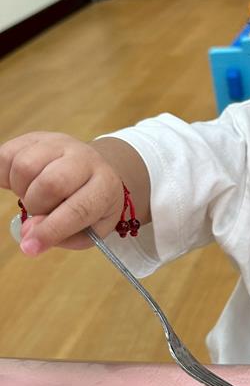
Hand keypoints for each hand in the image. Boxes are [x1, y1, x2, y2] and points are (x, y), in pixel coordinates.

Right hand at [0, 132, 124, 252]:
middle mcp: (85, 159)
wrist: (94, 170)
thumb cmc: (91, 206)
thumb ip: (63, 237)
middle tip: (39, 212)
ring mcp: (60, 144)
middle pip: (50, 183)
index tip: (30, 248)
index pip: (78, 209)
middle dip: (36, 206)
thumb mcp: (90, 229)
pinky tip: (19, 182)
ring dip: (21, 189)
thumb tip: (28, 233)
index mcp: (105, 186)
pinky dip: (4, 175)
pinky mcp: (36, 137)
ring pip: (25, 166)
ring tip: (33, 195)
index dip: (51, 231)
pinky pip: (7, 154)